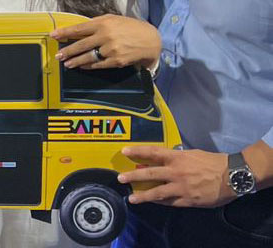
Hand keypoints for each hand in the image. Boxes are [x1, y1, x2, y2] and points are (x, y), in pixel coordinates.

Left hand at [51, 14, 160, 69]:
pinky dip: (89, 66)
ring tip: (67, 63)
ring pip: (88, 56)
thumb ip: (96, 24)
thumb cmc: (130, 27)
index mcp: (103, 23)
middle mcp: (105, 36)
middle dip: (67, 51)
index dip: (64, 33)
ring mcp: (111, 49)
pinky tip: (82, 66)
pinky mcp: (116, 60)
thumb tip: (78, 30)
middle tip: (58, 56)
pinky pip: (98, 64)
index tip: (53, 36)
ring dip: (75, 61)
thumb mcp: (113, 20)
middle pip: (80, 45)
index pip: (79, 28)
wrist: (151, 39)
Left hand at [118, 145, 233, 207]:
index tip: (125, 152)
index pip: (153, 152)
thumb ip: (176, 157)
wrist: (232, 176)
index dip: (137, 152)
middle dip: (133, 176)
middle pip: (149, 173)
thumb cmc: (213, 162)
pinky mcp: (188, 200)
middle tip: (121, 178)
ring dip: (142, 195)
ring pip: (157, 192)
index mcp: (177, 157)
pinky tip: (152, 202)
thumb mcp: (192, 154)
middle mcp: (176, 172)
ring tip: (132, 198)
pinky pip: (169, 202)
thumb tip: (162, 160)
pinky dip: (160, 202)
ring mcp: (181, 187)